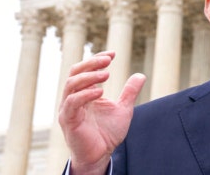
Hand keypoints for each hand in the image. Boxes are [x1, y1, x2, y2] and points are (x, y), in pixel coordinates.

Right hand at [58, 51, 145, 174]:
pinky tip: (100, 91)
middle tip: (108, 60)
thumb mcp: (123, 109)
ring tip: (106, 74)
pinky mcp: (68, 120)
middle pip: (75, 72)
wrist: (101, 155)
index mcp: (84, 92)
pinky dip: (85, 94)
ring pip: (71, 84)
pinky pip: (72, 103)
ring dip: (89, 76)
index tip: (113, 54)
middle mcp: (73, 98)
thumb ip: (129, 92)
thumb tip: (141, 75)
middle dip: (91, 63)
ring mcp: (68, 108)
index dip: (97, 59)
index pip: (85, 69)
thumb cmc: (108, 133)